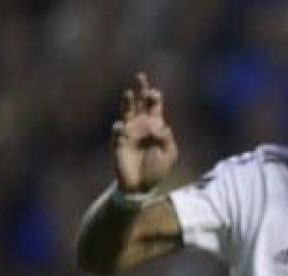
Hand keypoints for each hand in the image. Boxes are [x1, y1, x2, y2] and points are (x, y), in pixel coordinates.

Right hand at [113, 72, 177, 191]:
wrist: (142, 185)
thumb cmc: (157, 168)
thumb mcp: (169, 155)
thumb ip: (167, 141)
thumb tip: (163, 127)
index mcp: (155, 126)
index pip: (154, 107)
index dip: (154, 97)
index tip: (155, 92)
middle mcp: (141, 125)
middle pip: (139, 103)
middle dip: (140, 90)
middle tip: (141, 77)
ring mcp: (129, 132)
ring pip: (126, 113)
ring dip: (127, 103)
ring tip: (129, 93)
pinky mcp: (119, 143)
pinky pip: (117, 133)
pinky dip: (119, 129)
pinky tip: (121, 126)